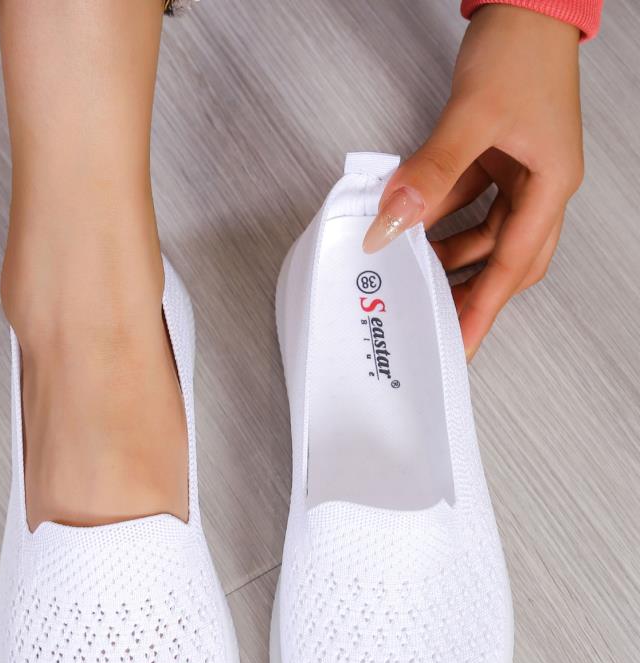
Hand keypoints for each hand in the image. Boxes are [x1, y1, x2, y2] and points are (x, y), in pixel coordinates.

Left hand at [363, 5, 582, 359]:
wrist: (529, 1)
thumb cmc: (522, 49)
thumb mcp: (473, 116)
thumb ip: (431, 173)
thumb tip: (395, 221)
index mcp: (550, 186)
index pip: (512, 266)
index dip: (484, 310)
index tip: (461, 345)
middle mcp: (539, 187)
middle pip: (506, 261)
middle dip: (471, 293)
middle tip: (436, 322)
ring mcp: (519, 173)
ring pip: (484, 235)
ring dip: (450, 256)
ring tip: (414, 276)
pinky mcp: (497, 158)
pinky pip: (468, 204)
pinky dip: (441, 218)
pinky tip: (413, 227)